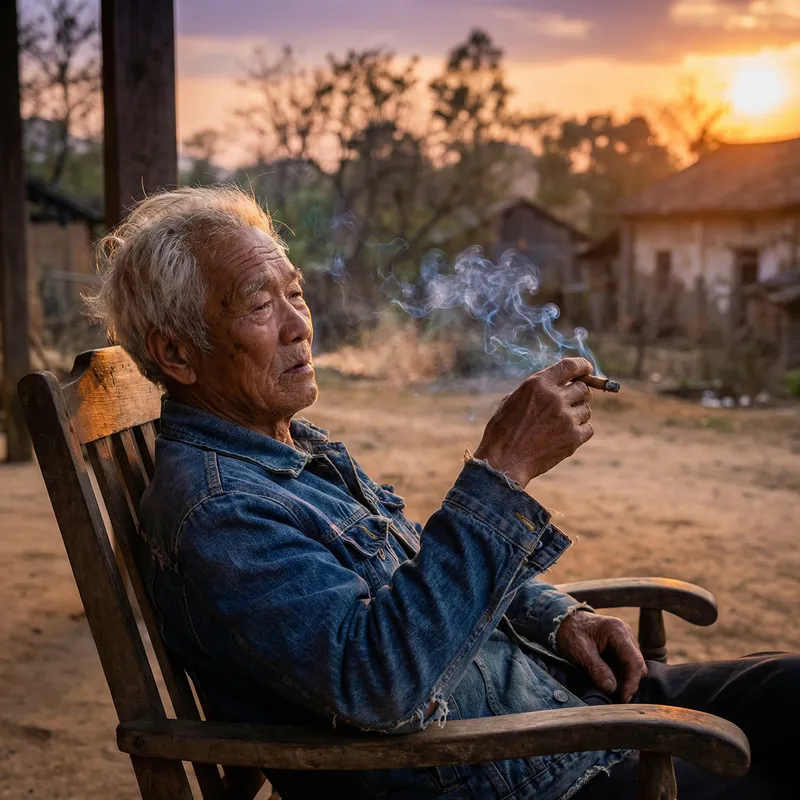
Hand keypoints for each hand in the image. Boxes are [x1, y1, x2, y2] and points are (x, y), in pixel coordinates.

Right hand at [473, 357, 594, 487]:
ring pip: (586, 410)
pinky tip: (562, 436)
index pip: (570, 366)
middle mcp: (555, 397)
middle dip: (578, 394)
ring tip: (557, 425)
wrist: (504, 461)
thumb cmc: (503, 431)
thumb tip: (557, 383)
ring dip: (576, 414)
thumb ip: (537, 389)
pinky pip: (588, 428)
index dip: (582, 366)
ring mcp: (566, 418)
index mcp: (538, 384)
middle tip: (568, 403)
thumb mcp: (513, 400)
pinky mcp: (573, 438)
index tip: (587, 369)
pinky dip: (579, 431)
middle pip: (583, 388)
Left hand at [555, 611, 647, 702]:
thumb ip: (596, 669)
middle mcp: (626, 634)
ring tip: (610, 690)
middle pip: (638, 665)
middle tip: (616, 698)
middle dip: (629, 682)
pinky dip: (620, 675)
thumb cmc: (571, 632)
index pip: (634, 661)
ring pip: (634, 666)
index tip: (623, 699)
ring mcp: (626, 640)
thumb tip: (612, 689)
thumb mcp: (580, 651)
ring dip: (625, 680)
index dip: (631, 682)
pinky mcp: (622, 648)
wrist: (565, 621)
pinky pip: (626, 665)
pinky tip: (609, 681)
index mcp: (617, 631)